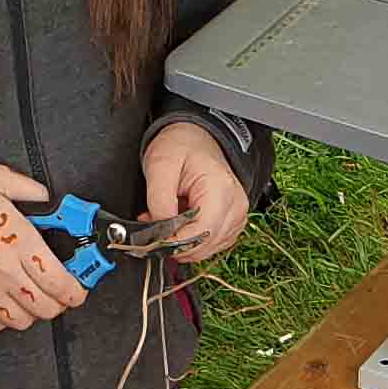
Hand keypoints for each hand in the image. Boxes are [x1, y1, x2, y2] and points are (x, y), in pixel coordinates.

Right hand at [0, 163, 84, 332]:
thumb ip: (28, 189)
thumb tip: (46, 197)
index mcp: (19, 243)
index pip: (61, 282)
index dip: (77, 290)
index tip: (79, 288)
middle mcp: (5, 273)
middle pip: (48, 308)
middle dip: (60, 302)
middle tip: (57, 291)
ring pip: (24, 321)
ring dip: (33, 312)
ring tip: (31, 297)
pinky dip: (5, 319)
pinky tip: (5, 303)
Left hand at [138, 120, 251, 266]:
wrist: (196, 138)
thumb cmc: (181, 146)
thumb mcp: (160, 166)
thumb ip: (159, 202)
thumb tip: (160, 233)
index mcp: (221, 190)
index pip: (199, 234)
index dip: (172, 243)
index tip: (151, 238)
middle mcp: (235, 206)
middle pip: (203, 246)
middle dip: (173, 242)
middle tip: (153, 224)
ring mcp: (236, 217)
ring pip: (204, 250)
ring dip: (180, 241)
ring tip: (167, 217)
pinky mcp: (231, 224)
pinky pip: (208, 245)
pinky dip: (190, 240)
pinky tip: (180, 222)